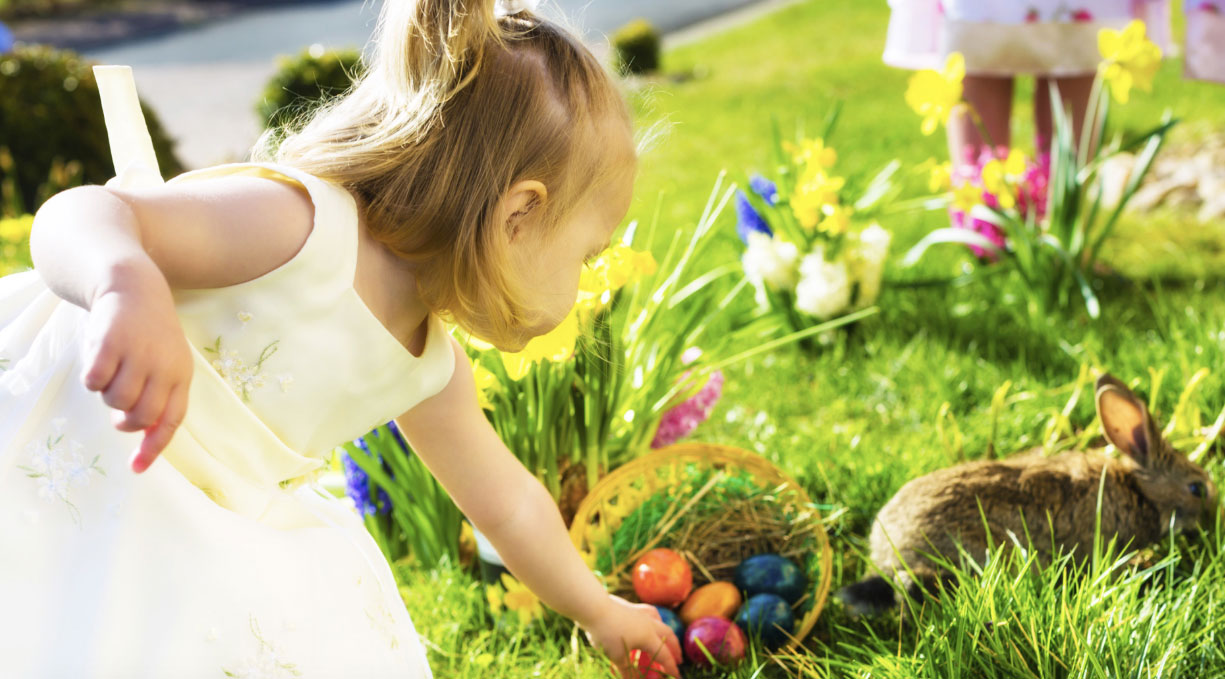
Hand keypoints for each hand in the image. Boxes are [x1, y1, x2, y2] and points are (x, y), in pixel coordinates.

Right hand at [82, 282, 191, 472]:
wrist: (134, 288)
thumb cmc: (149, 336)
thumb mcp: (164, 365)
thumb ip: (157, 397)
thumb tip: (139, 436)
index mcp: (182, 375)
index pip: (172, 420)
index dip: (154, 447)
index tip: (136, 468)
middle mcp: (164, 366)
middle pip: (141, 416)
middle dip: (125, 421)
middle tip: (118, 410)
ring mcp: (139, 354)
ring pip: (116, 400)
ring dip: (108, 396)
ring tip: (113, 374)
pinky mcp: (111, 342)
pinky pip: (94, 381)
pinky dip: (92, 379)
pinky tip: (99, 361)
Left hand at [585, 594, 682, 677]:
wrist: (595, 607)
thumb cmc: (607, 634)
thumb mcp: (617, 657)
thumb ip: (627, 671)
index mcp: (649, 637)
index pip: (665, 655)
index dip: (672, 668)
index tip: (677, 676)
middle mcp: (650, 624)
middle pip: (669, 636)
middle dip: (675, 649)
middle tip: (679, 659)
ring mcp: (641, 613)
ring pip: (661, 622)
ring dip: (667, 633)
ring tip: (668, 639)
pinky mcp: (632, 607)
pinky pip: (650, 613)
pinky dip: (655, 620)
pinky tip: (650, 620)